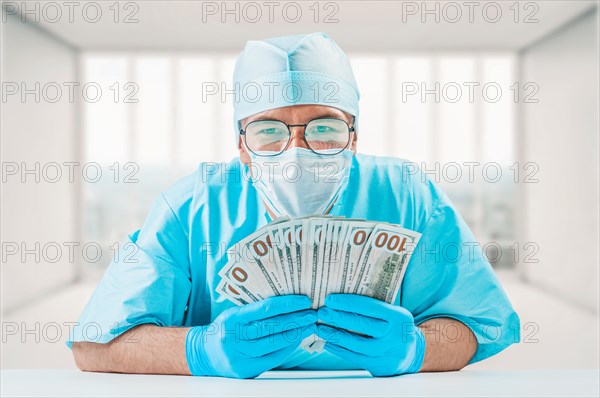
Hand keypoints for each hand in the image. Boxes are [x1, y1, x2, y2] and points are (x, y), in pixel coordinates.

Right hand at [186, 295, 315, 377]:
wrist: (206, 353)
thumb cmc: (225, 329)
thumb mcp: (235, 314)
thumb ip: (255, 310)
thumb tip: (287, 303)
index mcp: (233, 318)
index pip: (265, 308)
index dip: (287, 304)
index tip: (303, 300)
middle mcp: (235, 337)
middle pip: (272, 327)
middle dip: (296, 319)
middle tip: (312, 313)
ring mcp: (240, 355)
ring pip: (274, 343)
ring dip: (295, 334)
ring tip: (308, 326)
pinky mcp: (246, 369)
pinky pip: (272, 358)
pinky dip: (287, 348)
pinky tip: (297, 340)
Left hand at [316, 294, 425, 376]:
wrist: (413, 354)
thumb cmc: (395, 329)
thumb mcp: (393, 315)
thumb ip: (374, 309)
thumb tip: (342, 300)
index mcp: (399, 316)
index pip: (369, 306)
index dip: (348, 303)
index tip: (330, 300)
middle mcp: (396, 334)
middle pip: (362, 324)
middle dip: (339, 317)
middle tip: (322, 313)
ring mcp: (389, 352)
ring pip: (357, 343)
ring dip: (336, 335)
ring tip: (321, 329)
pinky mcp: (381, 366)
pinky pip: (356, 357)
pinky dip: (340, 350)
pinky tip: (329, 343)